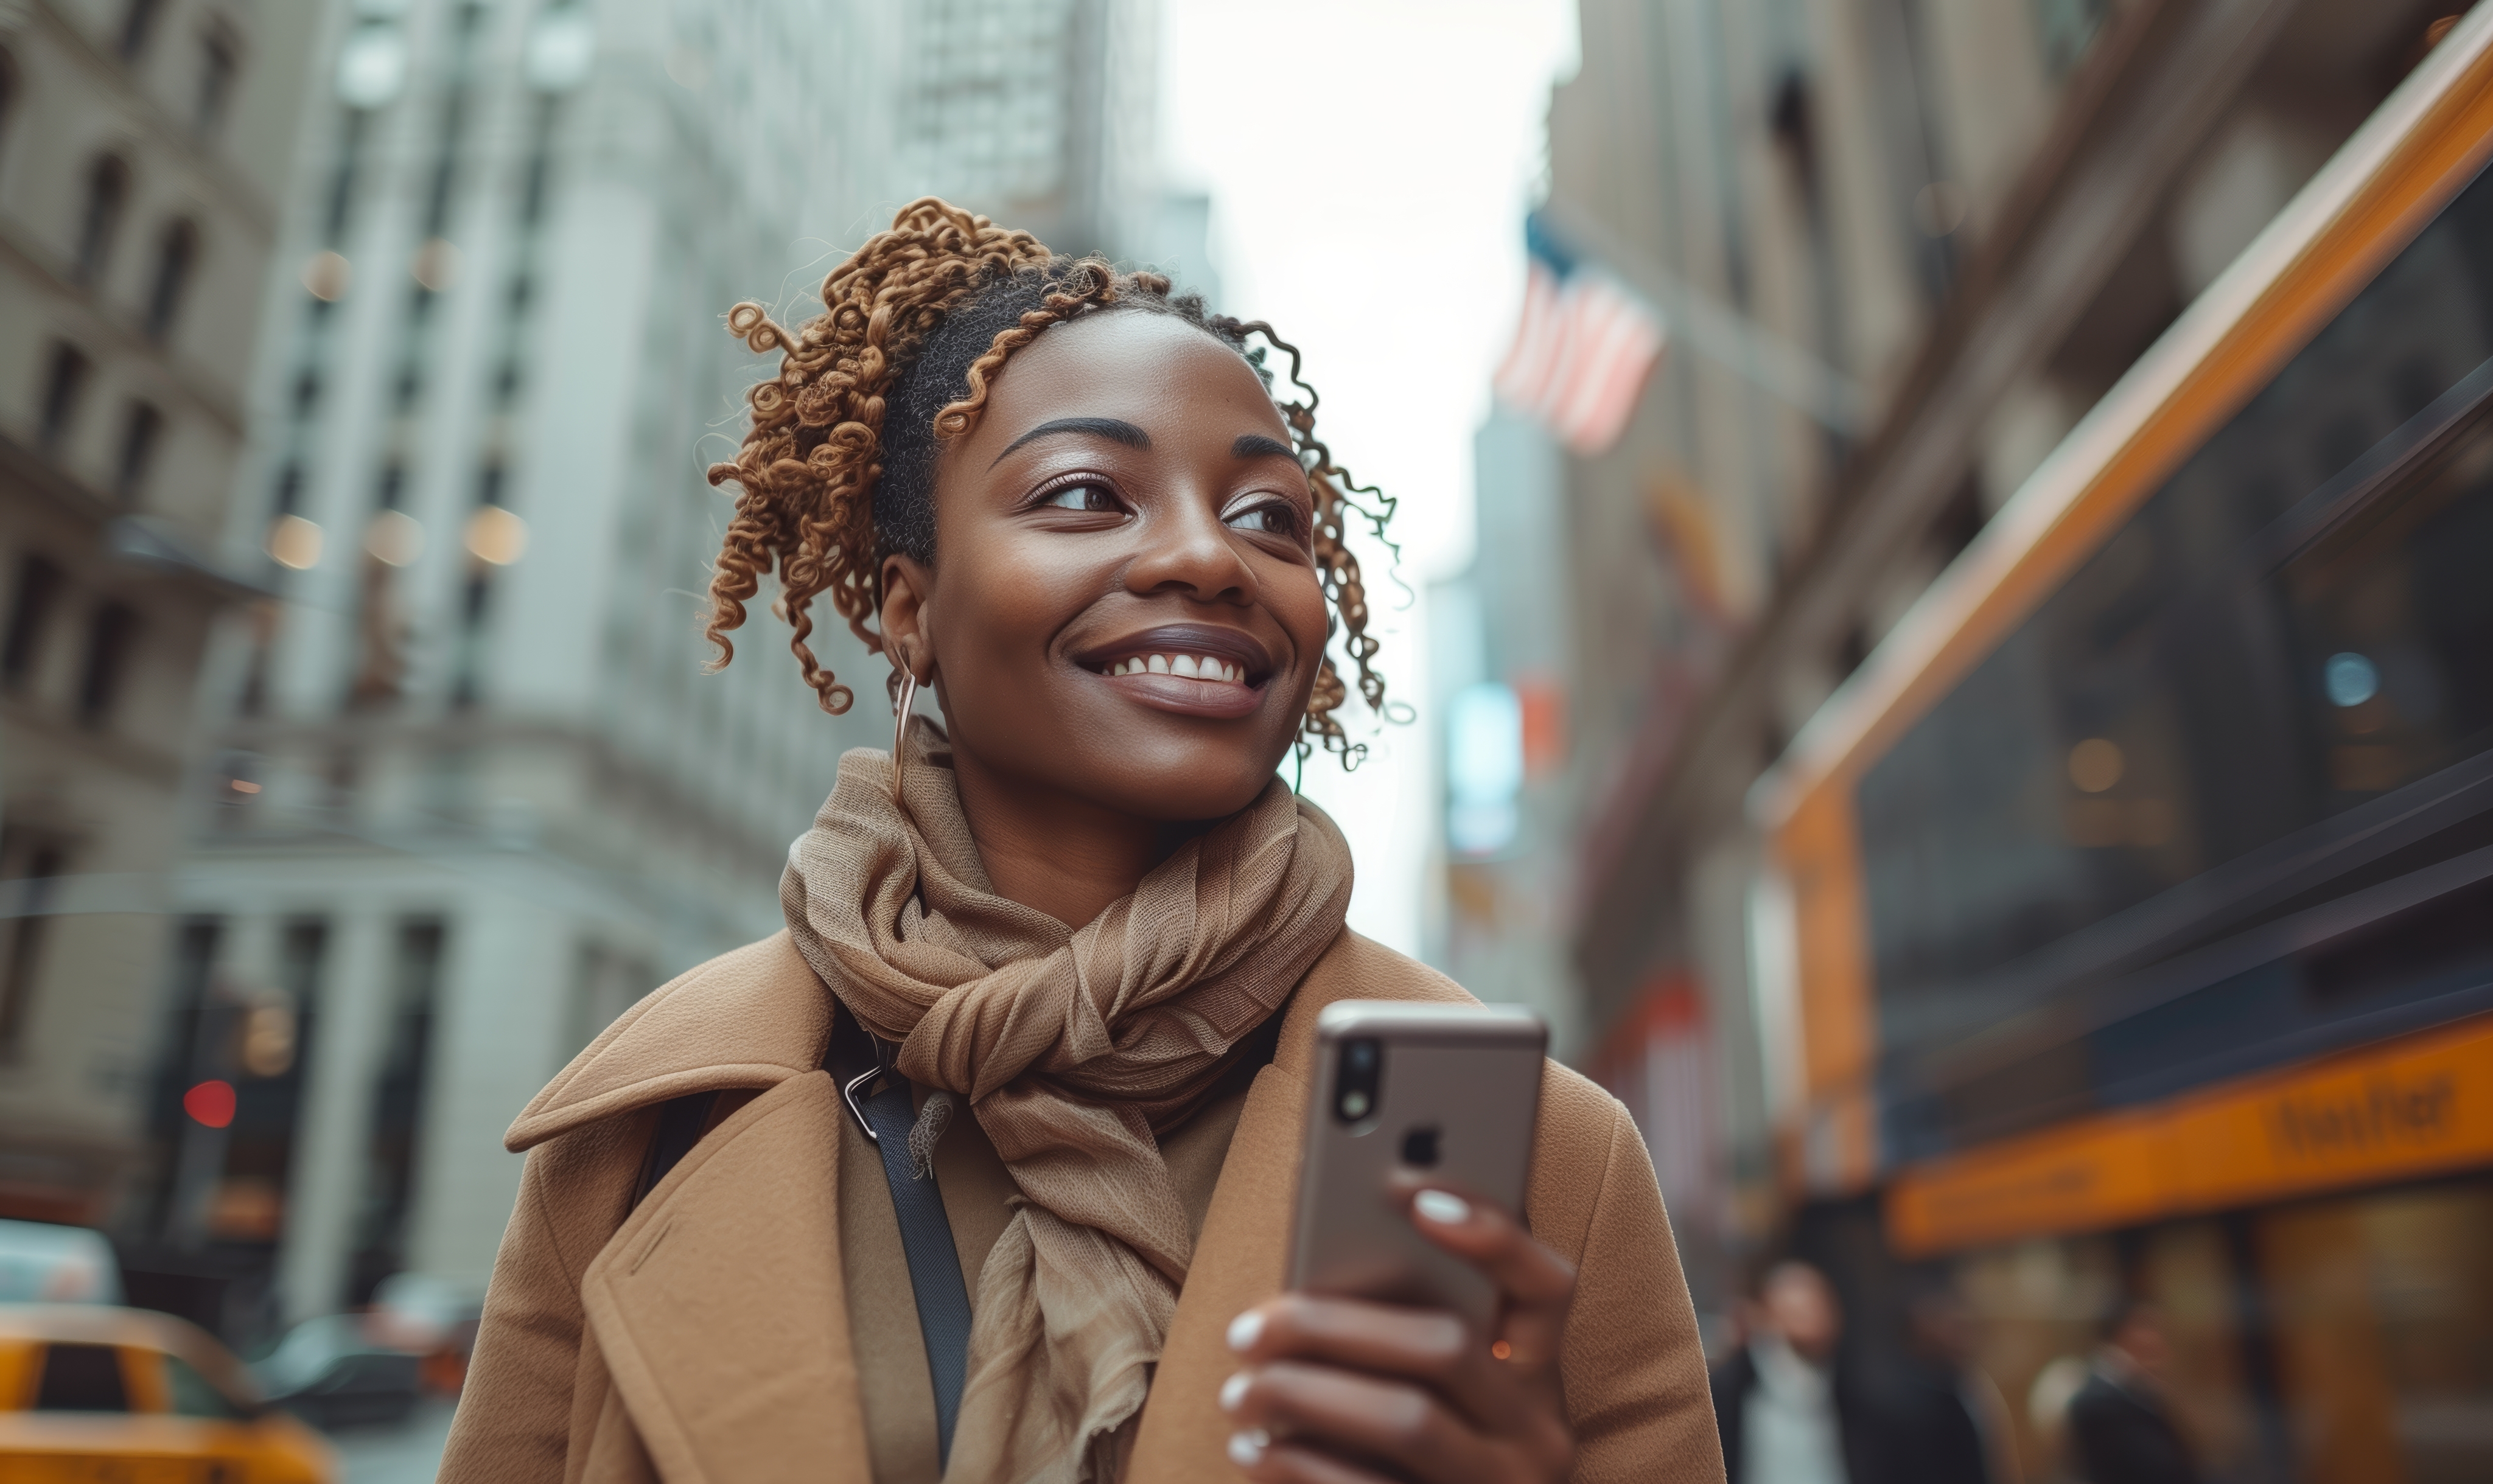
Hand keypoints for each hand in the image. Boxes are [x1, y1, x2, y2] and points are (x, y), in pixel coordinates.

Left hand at [1219, 1184, 1577, 1482]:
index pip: (1546, 1285)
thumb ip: (1403, 1331)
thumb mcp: (1435, 1397)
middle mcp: (1536, 1434)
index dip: (1491, 1233)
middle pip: (1448, 1346)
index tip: (1410, 1189)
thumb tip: (1317, 1275)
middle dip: (1334, 1326)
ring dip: (1305, 1396)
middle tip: (1249, 1330)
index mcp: (1536, 1377)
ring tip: (1240, 1392)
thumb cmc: (1410, 1460)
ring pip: (1408, 1419)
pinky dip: (1298, 1465)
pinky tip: (1251, 1451)